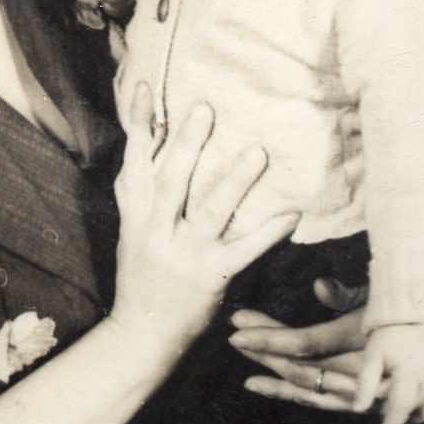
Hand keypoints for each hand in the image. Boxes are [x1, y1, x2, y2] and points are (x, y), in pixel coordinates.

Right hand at [110, 83, 297, 362]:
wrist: (140, 336)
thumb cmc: (141, 277)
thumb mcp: (132, 231)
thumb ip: (143, 192)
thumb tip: (153, 140)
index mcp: (136, 217)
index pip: (134, 164)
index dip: (136, 126)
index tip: (143, 88)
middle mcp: (156, 231)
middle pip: (171, 181)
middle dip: (186, 144)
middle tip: (205, 109)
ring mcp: (184, 255)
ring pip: (210, 212)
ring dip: (234, 182)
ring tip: (257, 152)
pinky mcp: (211, 277)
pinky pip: (243, 251)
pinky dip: (267, 232)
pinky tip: (291, 215)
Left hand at [229, 277, 369, 413]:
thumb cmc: (406, 319)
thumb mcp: (383, 301)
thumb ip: (349, 295)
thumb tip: (318, 285)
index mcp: (362, 340)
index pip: (306, 342)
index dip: (269, 336)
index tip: (239, 322)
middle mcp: (358, 371)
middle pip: (298, 363)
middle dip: (263, 347)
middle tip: (235, 332)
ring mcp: (357, 393)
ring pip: (303, 383)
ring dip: (269, 366)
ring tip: (242, 348)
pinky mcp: (355, 405)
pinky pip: (314, 401)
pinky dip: (283, 392)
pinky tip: (254, 383)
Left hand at [354, 321, 423, 423]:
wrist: (415, 314)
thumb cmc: (389, 335)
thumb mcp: (373, 356)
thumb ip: (366, 383)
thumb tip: (358, 410)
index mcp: (410, 373)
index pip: (401, 408)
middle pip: (415, 410)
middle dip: (401, 419)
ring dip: (414, 414)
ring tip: (399, 415)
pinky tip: (412, 402)